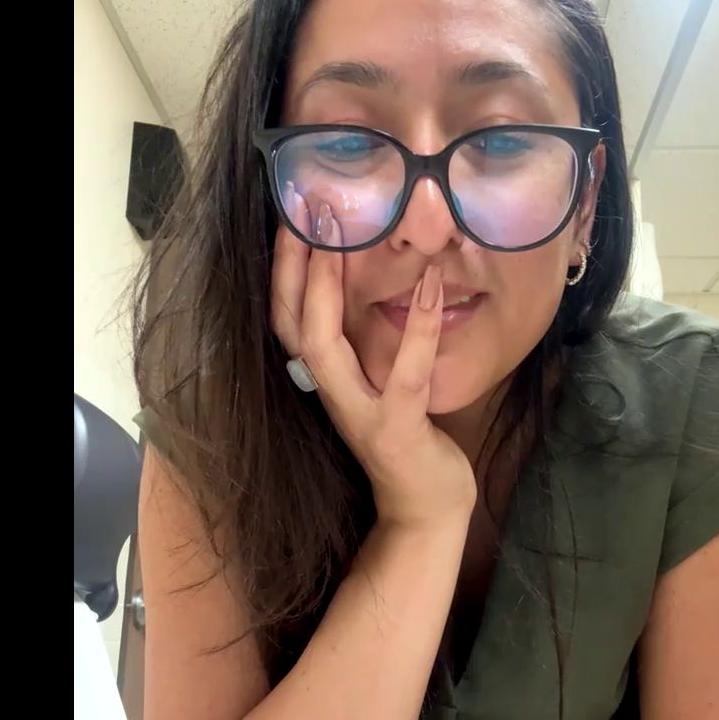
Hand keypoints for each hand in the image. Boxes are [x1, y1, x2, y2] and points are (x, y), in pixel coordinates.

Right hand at [269, 187, 476, 527]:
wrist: (424, 513)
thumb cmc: (406, 444)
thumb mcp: (378, 389)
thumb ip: (366, 351)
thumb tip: (369, 292)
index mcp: (326, 383)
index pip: (288, 320)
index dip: (284, 271)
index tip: (294, 216)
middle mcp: (329, 396)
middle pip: (290, 324)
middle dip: (291, 264)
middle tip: (306, 207)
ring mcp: (359, 414)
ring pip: (323, 345)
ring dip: (327, 285)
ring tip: (343, 229)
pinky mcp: (397, 430)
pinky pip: (405, 374)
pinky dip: (420, 328)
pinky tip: (434, 284)